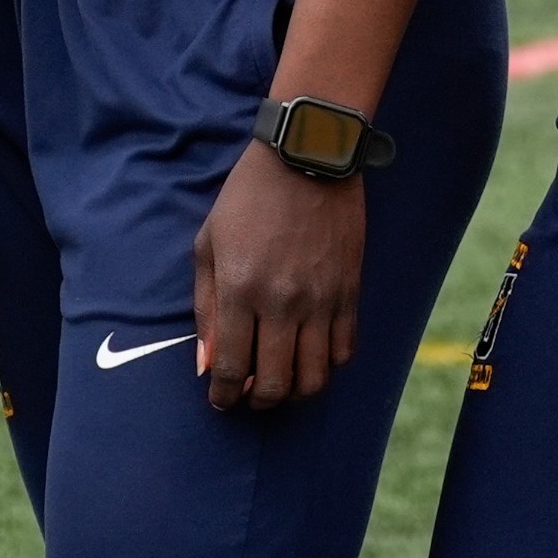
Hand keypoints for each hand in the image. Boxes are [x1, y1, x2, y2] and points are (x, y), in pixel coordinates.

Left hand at [192, 143, 364, 410]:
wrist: (308, 156)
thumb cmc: (248, 197)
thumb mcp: (209, 244)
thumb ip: (206, 307)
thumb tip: (207, 362)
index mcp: (241, 289)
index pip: (232, 368)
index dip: (223, 396)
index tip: (221, 400)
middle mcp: (283, 302)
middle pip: (276, 384)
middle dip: (258, 402)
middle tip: (251, 396)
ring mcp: (322, 299)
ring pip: (315, 377)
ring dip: (295, 392)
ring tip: (283, 382)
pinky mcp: (350, 291)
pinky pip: (344, 349)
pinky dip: (328, 364)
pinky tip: (312, 354)